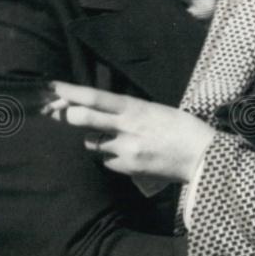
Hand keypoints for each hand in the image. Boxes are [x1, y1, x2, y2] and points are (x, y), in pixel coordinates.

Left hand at [45, 81, 214, 183]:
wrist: (202, 155)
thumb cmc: (180, 128)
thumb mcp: (154, 109)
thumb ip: (126, 110)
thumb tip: (98, 109)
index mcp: (134, 107)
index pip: (95, 97)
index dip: (70, 92)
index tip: (52, 87)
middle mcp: (126, 127)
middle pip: (82, 119)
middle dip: (66, 115)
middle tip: (60, 113)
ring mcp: (125, 149)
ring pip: (91, 143)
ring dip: (96, 140)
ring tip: (116, 138)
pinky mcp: (128, 168)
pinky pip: (107, 162)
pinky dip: (112, 158)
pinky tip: (130, 155)